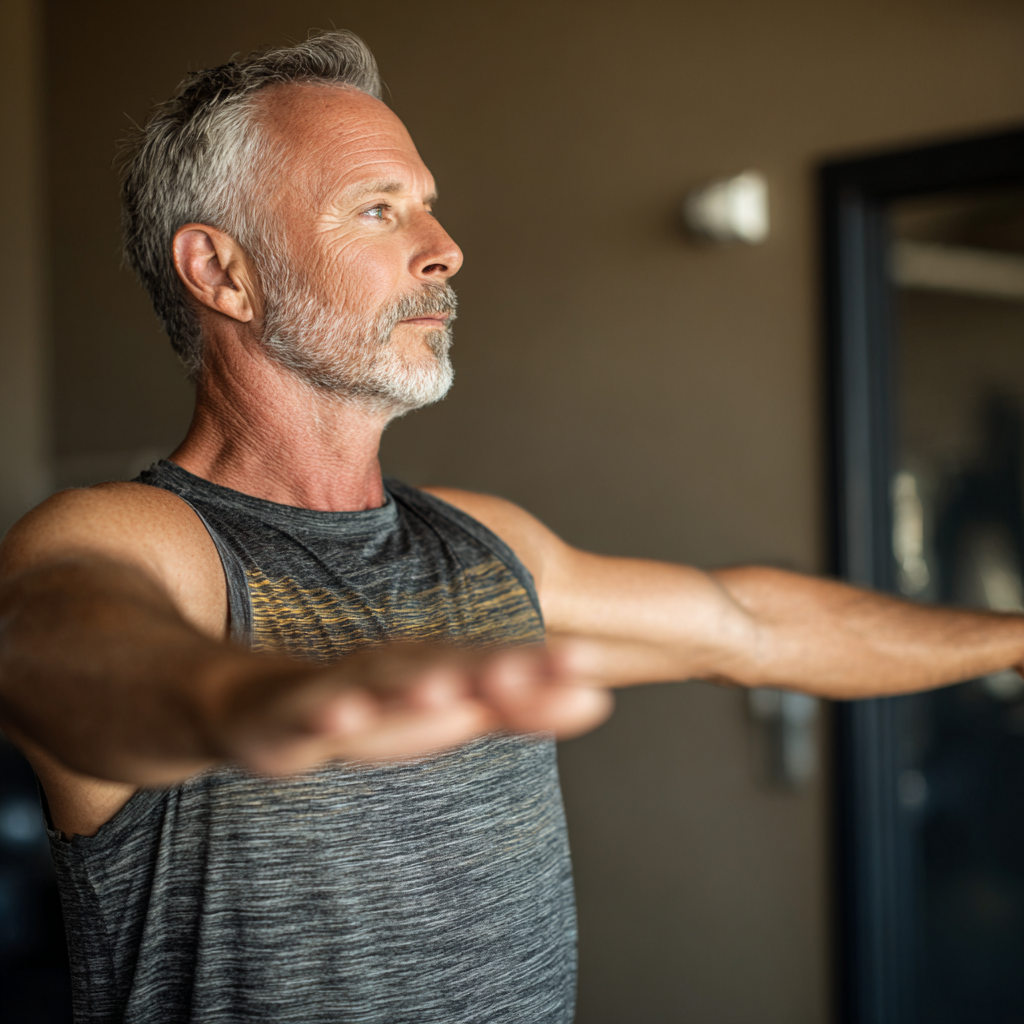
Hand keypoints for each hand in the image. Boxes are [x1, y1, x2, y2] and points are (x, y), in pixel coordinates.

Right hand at [214, 642, 614, 774]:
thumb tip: (602, 698)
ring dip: (419, 684)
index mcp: (436, 668)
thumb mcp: (448, 714)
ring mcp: (341, 688)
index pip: (497, 666)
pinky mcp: (288, 714)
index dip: (542, 667)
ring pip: (384, 685)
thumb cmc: (369, 708)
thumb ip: (519, 708)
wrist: (256, 705)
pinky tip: (343, 716)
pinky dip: (326, 712)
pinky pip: (307, 714)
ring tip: (455, 691)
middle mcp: (395, 670)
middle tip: (552, 668)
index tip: (593, 667)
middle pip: (451, 667)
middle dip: (500, 669)